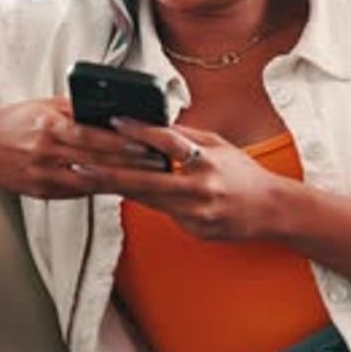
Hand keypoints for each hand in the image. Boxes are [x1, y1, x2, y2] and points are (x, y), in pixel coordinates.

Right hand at [0, 97, 165, 198]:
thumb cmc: (17, 120)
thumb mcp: (47, 105)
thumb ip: (78, 110)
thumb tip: (113, 112)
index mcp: (49, 127)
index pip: (93, 136)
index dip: (122, 143)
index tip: (149, 144)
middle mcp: (47, 153)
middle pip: (97, 161)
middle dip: (132, 165)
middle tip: (161, 165)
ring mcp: (44, 176)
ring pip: (91, 181)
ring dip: (122, 180)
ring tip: (149, 179)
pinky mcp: (42, 192)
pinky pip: (78, 192)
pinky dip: (102, 189)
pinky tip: (122, 188)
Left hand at [70, 117, 280, 240]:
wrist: (271, 211)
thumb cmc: (244, 174)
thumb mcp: (220, 145)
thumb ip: (187, 136)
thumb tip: (155, 123)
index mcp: (208, 162)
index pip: (168, 143)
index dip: (139, 131)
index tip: (113, 121)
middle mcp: (200, 190)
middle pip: (145, 181)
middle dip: (108, 173)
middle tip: (80, 164)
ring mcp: (195, 214)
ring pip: (147, 200)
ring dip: (116, 188)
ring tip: (88, 175)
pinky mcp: (193, 230)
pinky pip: (162, 213)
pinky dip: (145, 201)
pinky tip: (122, 193)